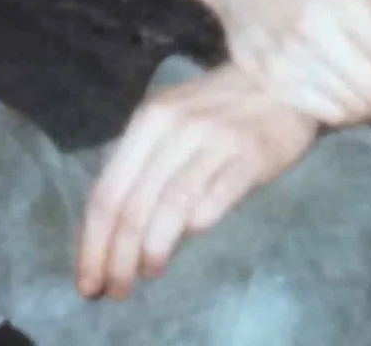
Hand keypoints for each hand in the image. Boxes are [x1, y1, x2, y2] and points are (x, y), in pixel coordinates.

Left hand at [75, 63, 318, 299]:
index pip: (107, 192)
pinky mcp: (249, 157)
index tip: (87, 282)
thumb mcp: (172, 121)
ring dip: (151, 252)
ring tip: (147, 274)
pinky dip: (193, 230)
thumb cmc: (219, 106)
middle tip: (114, 292)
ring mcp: (214, 141)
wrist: (282, 78)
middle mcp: (175, 128)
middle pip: (132, 206)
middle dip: (117, 259)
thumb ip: (145, 165)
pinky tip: (186, 244)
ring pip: (169, 209)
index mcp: (148, 120)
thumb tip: (115, 233)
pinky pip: (212, 203)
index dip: (92, 243)